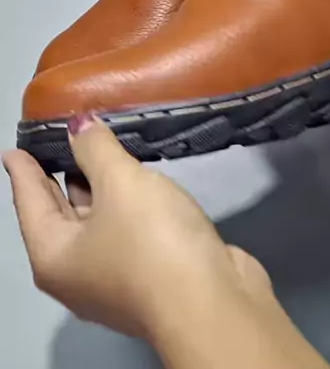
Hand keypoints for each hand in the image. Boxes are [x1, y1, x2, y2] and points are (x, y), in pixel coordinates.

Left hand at [3, 116, 270, 342]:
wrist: (212, 303)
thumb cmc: (152, 241)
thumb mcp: (120, 183)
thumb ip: (96, 149)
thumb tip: (78, 125)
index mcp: (54, 255)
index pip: (28, 201)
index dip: (23, 170)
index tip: (16, 147)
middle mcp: (76, 272)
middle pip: (58, 214)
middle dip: (58, 176)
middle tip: (57, 140)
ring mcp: (114, 277)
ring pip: (95, 221)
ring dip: (95, 187)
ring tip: (97, 148)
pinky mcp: (150, 275)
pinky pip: (125, 229)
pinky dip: (123, 203)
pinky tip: (135, 180)